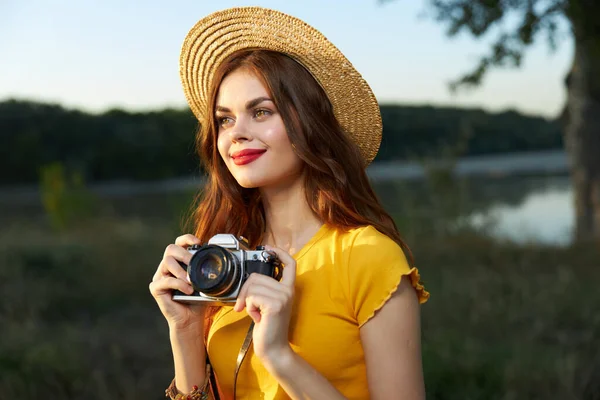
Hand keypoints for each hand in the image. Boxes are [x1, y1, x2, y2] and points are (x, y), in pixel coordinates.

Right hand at [149, 234, 206, 331]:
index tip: (198, 242)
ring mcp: (160, 276)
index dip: (186, 238)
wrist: (191, 318)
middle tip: (193, 263)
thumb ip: (205, 268)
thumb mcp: (204, 280)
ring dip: (181, 270)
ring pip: (166, 262)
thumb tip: (216, 255)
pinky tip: (188, 290)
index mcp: (178, 261)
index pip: (178, 243)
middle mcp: (167, 266)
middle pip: (170, 249)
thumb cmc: (198, 299)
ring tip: (191, 281)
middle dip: (184, 254)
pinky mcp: (156, 288)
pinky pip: (166, 280)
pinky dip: (179, 284)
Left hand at [233, 245, 295, 364]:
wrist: (273, 349)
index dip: (279, 252)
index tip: (268, 248)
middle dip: (246, 290)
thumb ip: (264, 289)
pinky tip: (256, 317)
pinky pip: (252, 296)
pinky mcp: (275, 304)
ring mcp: (283, 297)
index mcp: (288, 289)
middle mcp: (288, 291)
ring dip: (247, 301)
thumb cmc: (268, 327)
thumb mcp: (267, 304)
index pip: (290, 263)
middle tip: (247, 306)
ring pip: (252, 286)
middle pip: (257, 275)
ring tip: (255, 313)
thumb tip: (249, 279)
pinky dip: (249, 307)